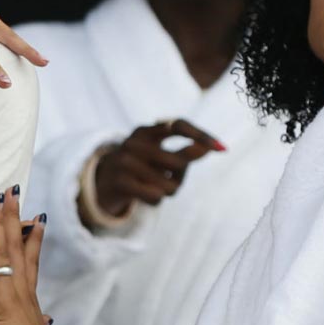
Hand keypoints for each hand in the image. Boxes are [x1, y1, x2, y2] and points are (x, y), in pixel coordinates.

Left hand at [0, 187, 61, 324]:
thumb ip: (26, 321)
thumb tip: (44, 319)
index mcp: (26, 294)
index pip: (30, 258)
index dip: (32, 237)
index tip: (36, 217)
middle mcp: (20, 287)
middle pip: (17, 244)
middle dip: (13, 215)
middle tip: (11, 190)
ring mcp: (9, 293)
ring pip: (3, 251)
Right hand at [90, 119, 223, 218]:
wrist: (102, 183)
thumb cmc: (140, 167)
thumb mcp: (161, 156)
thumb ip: (185, 152)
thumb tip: (208, 148)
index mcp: (146, 130)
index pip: (178, 125)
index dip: (201, 135)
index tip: (221, 148)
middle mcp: (134, 142)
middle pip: (178, 162)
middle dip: (182, 176)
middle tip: (173, 178)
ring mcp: (125, 161)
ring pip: (169, 185)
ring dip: (170, 190)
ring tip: (158, 187)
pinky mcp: (120, 182)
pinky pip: (156, 196)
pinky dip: (157, 199)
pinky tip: (149, 195)